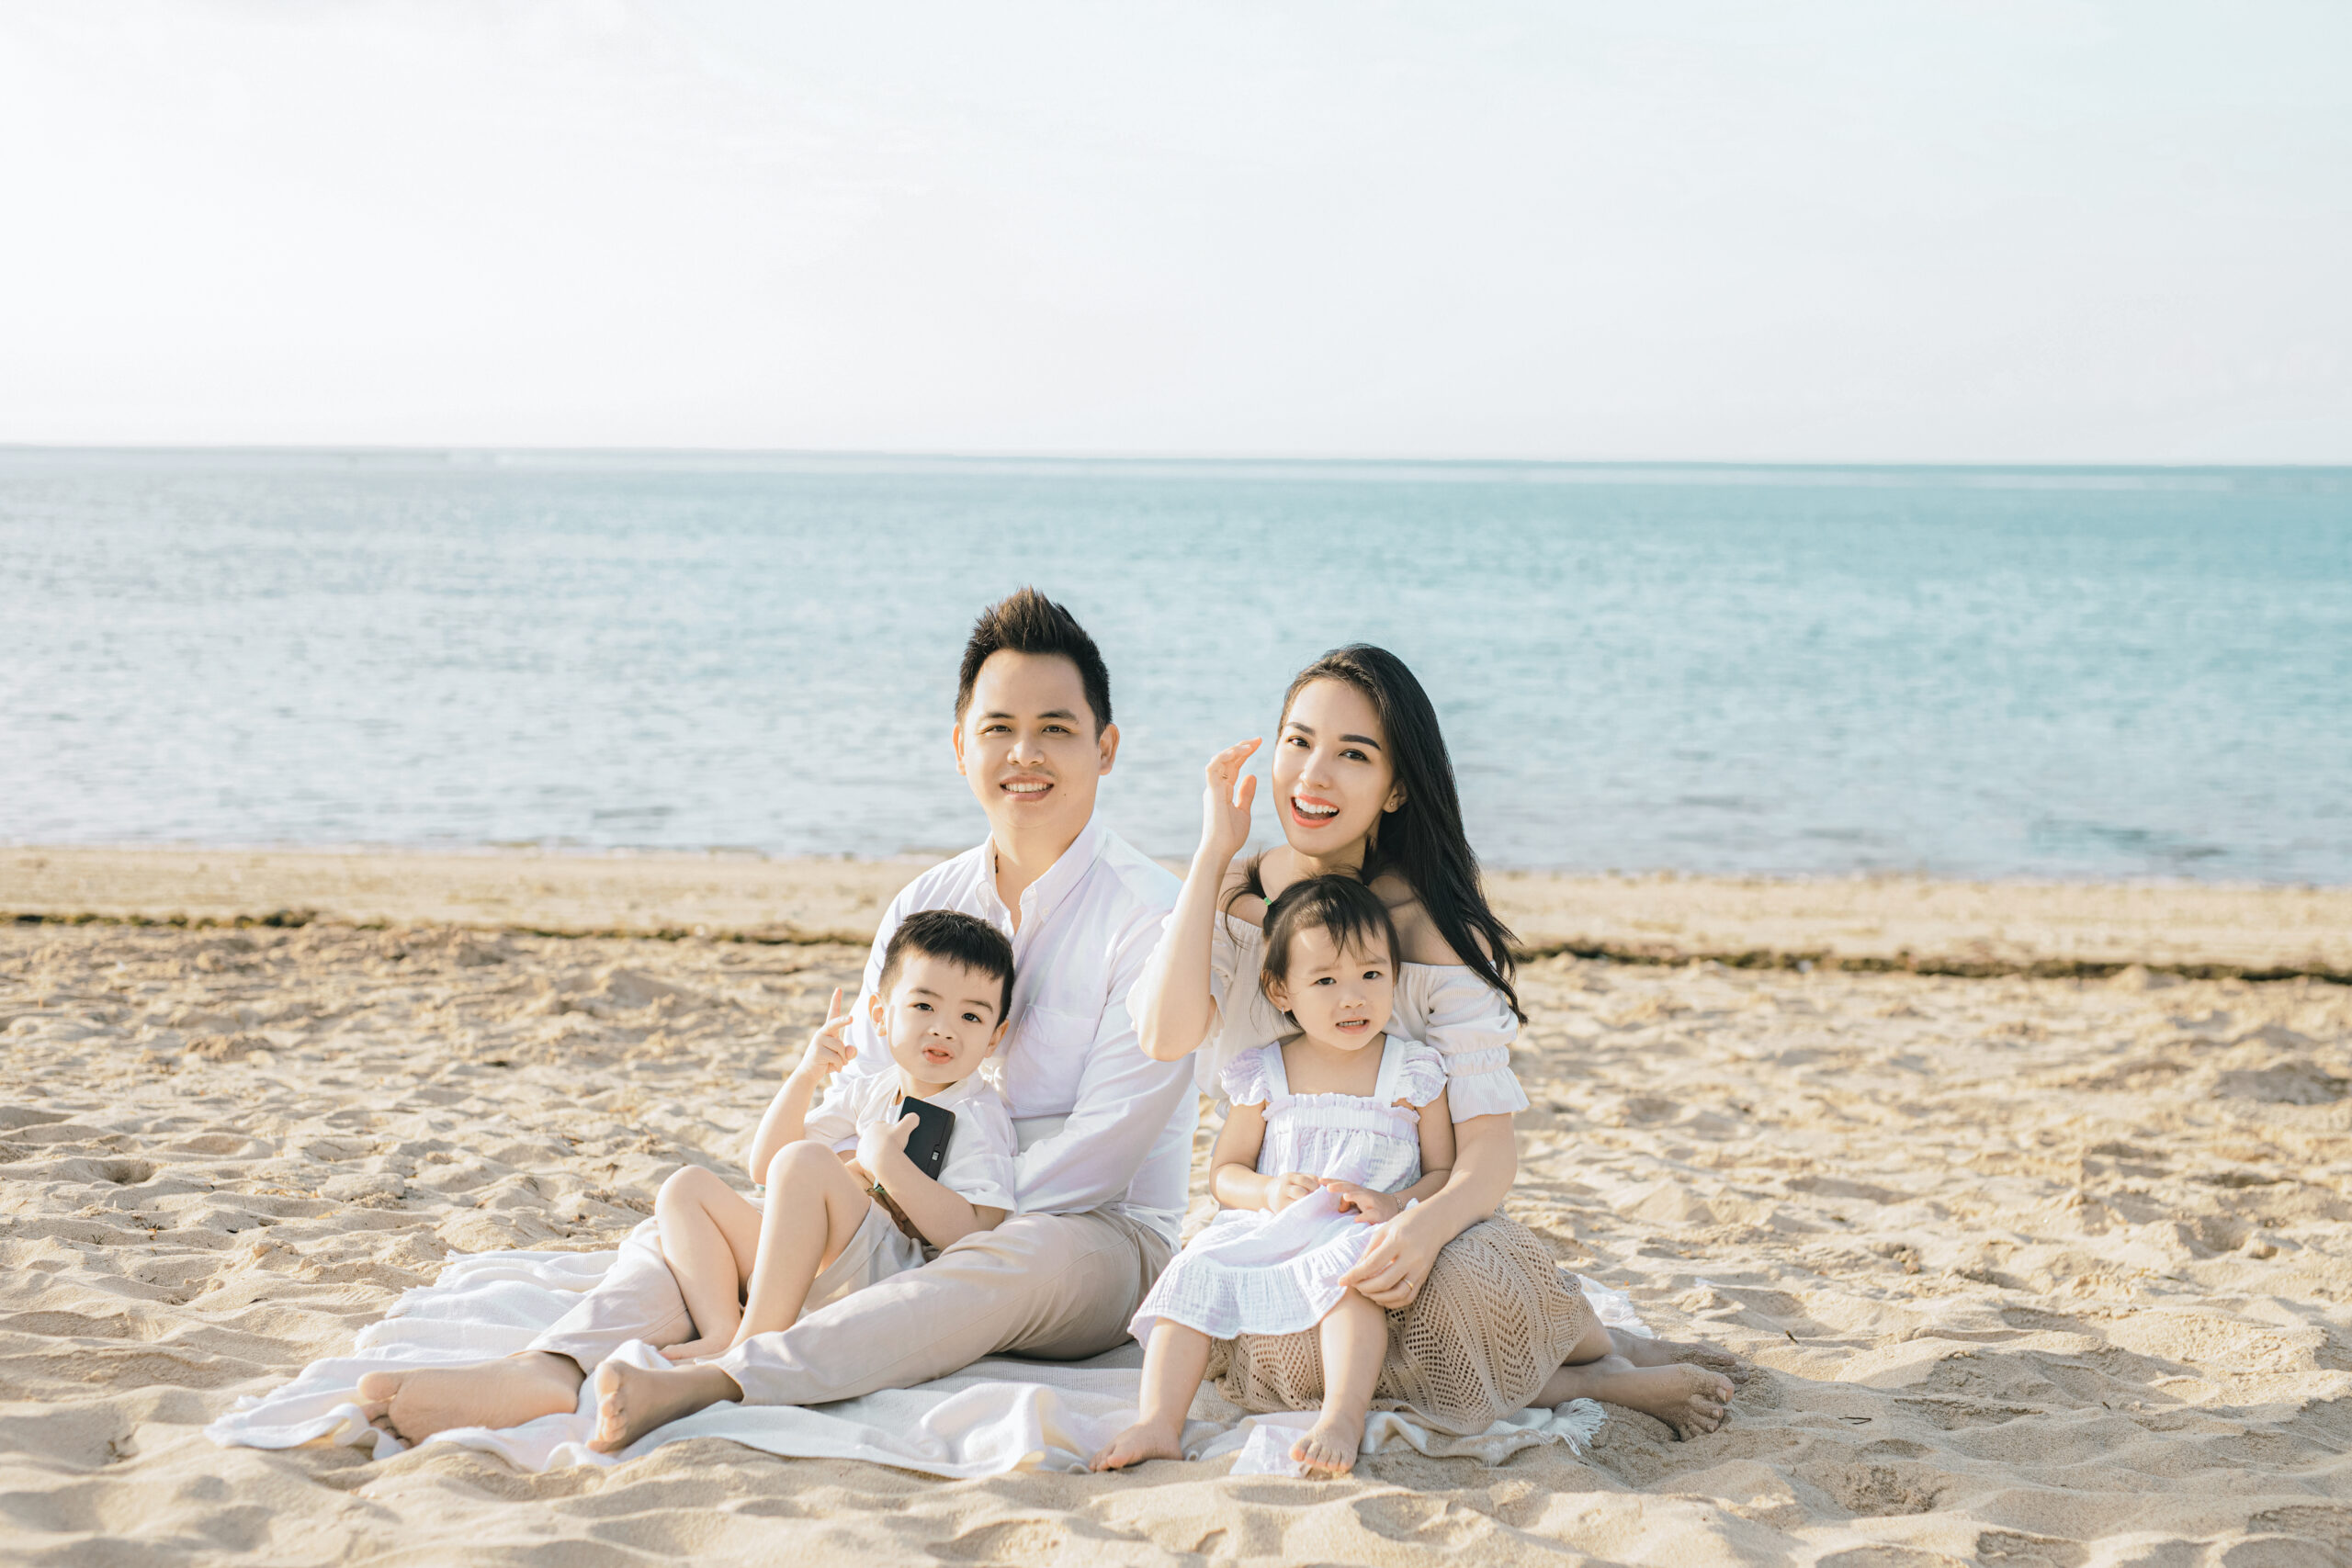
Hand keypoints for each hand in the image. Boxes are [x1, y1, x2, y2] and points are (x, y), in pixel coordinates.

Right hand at [790, 988, 853, 1084]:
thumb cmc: (827, 1062)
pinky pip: (837, 1057)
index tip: (838, 989)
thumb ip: (849, 1052)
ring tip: (838, 1064)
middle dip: (844, 1021)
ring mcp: (818, 1042)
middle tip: (852, 1018)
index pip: (832, 1014)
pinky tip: (835, 1068)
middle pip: (835, 1024)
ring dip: (843, 1059)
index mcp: (828, 1031)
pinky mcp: (817, 1052)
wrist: (809, 1074)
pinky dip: (840, 1065)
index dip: (835, 1001)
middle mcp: (822, 1033)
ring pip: (840, 1047)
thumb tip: (852, 1050)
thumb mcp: (841, 1057)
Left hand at [856, 1111, 917, 1184]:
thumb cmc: (893, 1143)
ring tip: (890, 1156)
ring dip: (879, 1151)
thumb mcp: (906, 1127)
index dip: (891, 1131)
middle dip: (884, 1141)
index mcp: (874, 1125)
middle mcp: (865, 1135)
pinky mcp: (861, 1158)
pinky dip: (875, 1160)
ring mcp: (862, 1147)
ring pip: (872, 1148)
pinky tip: (883, 1162)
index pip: (883, 1126)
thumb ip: (912, 1118)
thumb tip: (914, 1117)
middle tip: (895, 1148)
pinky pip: (868, 1158)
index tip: (897, 1138)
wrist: (883, 1162)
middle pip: (878, 1137)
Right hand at [1198, 738, 1260, 863]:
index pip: (1233, 766)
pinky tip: (1238, 752)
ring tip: (1250, 744)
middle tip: (1257, 740)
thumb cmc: (1230, 835)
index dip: (1244, 754)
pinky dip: (1224, 757)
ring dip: (1234, 749)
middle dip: (1241, 747)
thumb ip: (1246, 793)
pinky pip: (1213, 767)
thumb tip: (1252, 776)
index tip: (1258, 744)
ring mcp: (1212, 789)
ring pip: (1218, 760)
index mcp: (1223, 791)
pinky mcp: (1211, 792)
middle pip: (1227, 760)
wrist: (1221, 850)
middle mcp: (1216, 787)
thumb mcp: (1243, 811)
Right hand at [1266, 1171, 1320, 1211]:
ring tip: (1313, 1205)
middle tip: (1317, 1199)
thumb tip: (1323, 1185)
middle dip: (1311, 1196)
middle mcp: (1283, 1189)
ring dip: (1308, 1205)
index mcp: (1288, 1178)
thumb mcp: (1295, 1177)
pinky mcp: (1281, 1211)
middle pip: (1301, 1193)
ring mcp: (1281, 1201)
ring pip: (1298, 1205)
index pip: (1303, 1180)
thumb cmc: (1288, 1184)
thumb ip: (1309, 1178)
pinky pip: (1295, 1213)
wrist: (1268, 1193)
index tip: (1319, 1189)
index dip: (1314, 1185)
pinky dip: (1303, 1212)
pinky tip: (1308, 1211)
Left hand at [1321, 1179, 1401, 1224]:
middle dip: (1340, 1186)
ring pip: (1364, 1197)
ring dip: (1355, 1196)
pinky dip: (1365, 1217)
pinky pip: (1372, 1214)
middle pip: (1352, 1187)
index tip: (1319, 1180)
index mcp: (1358, 1191)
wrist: (1396, 1206)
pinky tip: (1356, 1219)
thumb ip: (1347, 1203)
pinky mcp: (1380, 1214)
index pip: (1344, 1184)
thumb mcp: (1359, 1202)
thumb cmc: (1373, 1204)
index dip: (1332, 1181)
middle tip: (1328, 1187)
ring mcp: (1373, 1203)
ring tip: (1345, 1196)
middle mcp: (1365, 1194)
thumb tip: (1338, 1208)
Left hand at [1337, 1201, 1446, 1308]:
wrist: (1436, 1221)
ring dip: (1378, 1297)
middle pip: (1384, 1282)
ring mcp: (1420, 1269)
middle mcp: (1411, 1257)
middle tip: (1354, 1286)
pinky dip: (1392, 1302)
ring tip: (1366, 1292)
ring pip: (1397, 1294)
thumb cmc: (1407, 1222)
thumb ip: (1370, 1250)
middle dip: (1364, 1288)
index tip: (1341, 1281)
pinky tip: (1380, 1297)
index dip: (1354, 1275)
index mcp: (1398, 1241)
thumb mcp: (1385, 1229)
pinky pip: (1408, 1298)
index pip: (1372, 1264)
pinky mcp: (1424, 1277)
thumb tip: (1354, 1270)